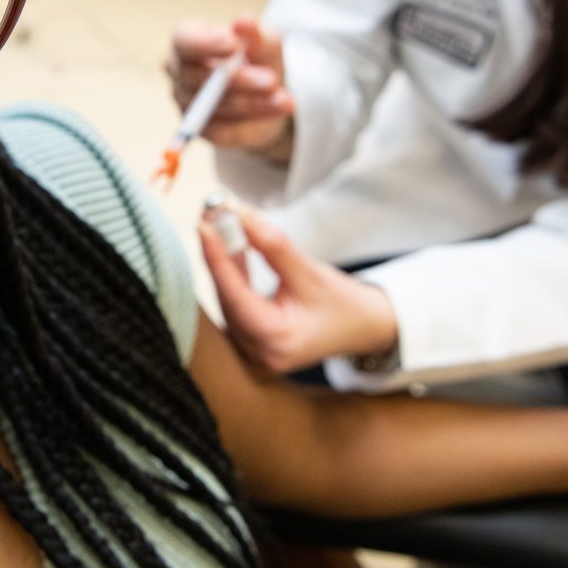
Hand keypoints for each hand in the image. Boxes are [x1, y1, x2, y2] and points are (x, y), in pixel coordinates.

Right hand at [168, 14, 294, 155]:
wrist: (266, 93)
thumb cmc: (257, 57)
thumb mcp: (264, 41)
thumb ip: (255, 33)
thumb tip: (245, 20)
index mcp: (187, 41)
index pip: (183, 42)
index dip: (204, 44)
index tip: (232, 44)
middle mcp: (179, 72)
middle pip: (198, 78)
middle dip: (237, 79)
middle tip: (271, 80)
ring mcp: (188, 104)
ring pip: (216, 106)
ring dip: (253, 103)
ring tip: (284, 99)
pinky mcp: (204, 130)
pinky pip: (224, 131)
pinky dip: (253, 122)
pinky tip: (276, 110)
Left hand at [199, 205, 397, 374]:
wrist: (363, 328)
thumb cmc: (342, 304)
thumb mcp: (311, 272)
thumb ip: (274, 247)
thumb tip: (241, 217)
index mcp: (276, 341)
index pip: (235, 296)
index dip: (216, 259)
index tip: (204, 226)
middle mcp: (259, 352)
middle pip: (227, 297)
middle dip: (217, 254)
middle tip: (210, 216)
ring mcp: (253, 349)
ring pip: (227, 298)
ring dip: (222, 261)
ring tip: (218, 223)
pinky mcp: (252, 338)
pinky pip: (234, 302)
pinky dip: (232, 274)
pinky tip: (229, 246)